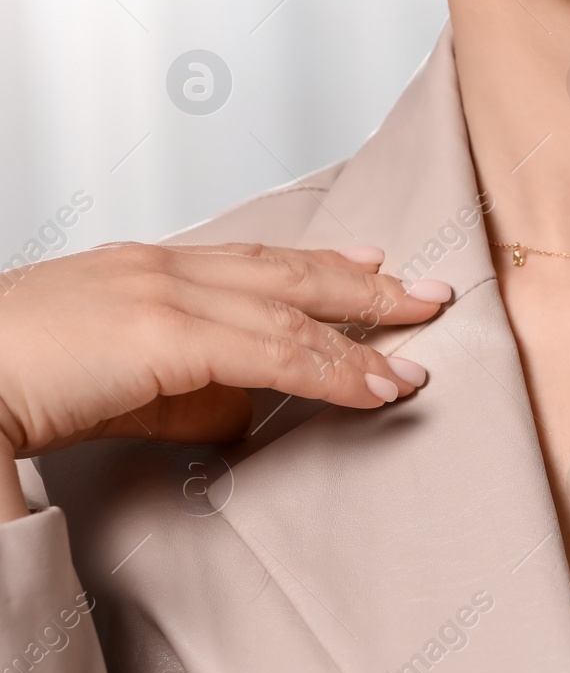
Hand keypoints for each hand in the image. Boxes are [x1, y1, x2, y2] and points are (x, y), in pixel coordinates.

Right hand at [0, 242, 448, 520]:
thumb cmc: (14, 381)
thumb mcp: (122, 390)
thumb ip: (190, 397)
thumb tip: (247, 412)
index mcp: (150, 270)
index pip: (256, 260)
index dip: (320, 263)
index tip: (370, 260)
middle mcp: (166, 269)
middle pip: (290, 271)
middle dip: (366, 283)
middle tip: (424, 292)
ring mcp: (168, 294)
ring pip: (293, 311)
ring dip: (364, 331)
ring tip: (417, 352)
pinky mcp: (168, 333)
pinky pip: (277, 352)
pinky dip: (336, 369)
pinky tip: (377, 384)